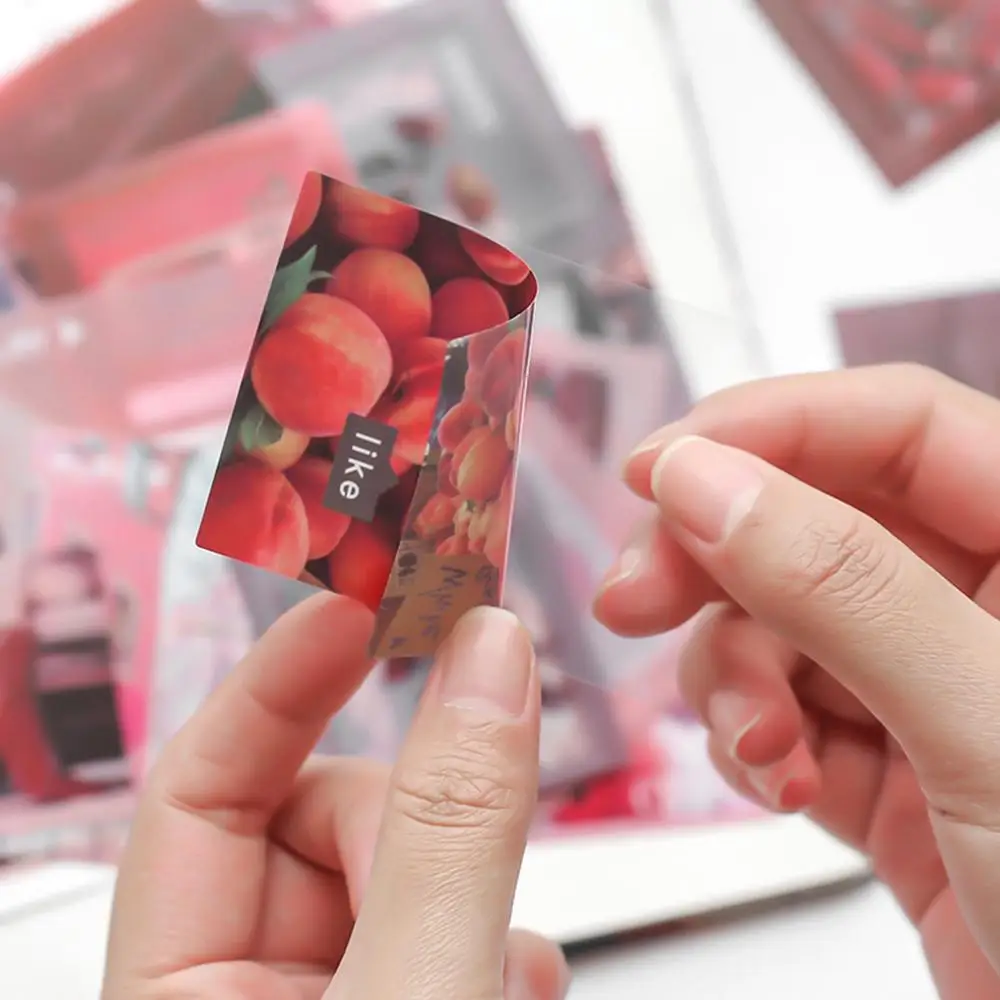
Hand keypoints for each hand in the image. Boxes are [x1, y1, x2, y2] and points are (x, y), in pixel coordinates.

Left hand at [102, 596, 567, 999]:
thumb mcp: (414, 992)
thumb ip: (449, 832)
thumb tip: (487, 651)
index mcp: (178, 994)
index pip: (200, 786)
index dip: (279, 682)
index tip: (361, 606)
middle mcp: (248, 988)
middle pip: (325, 818)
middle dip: (412, 829)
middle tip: (473, 887)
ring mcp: (337, 993)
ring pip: (407, 861)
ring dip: (473, 893)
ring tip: (502, 976)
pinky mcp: (412, 998)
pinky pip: (454, 918)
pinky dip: (498, 937)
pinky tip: (517, 982)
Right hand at [594, 365, 999, 998]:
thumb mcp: (989, 730)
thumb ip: (845, 589)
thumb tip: (708, 482)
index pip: (897, 427)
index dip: (769, 427)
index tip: (657, 465)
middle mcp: (989, 607)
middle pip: (813, 519)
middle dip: (716, 559)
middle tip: (635, 595)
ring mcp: (935, 687)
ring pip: (780, 622)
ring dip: (737, 677)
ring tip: (754, 745)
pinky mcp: (892, 766)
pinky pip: (784, 711)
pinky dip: (755, 741)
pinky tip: (777, 784)